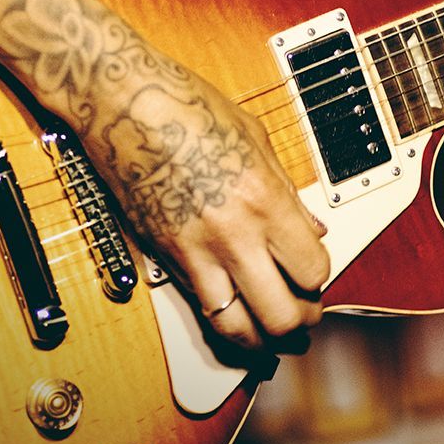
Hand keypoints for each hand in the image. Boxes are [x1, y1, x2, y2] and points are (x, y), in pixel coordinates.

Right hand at [78, 61, 330, 351]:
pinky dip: (220, 319)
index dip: (319, 280)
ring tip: (270, 334)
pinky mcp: (163, 257)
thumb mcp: (256, 140)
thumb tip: (312, 228)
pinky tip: (232, 317)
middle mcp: (232, 234)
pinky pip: (199, 307)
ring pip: (236, 329)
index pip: (312, 271)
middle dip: (298, 325)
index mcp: (264, 199)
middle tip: (303, 319)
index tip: (315, 275)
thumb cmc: (187, 108)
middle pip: (280, 315)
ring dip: (259, 339)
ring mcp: (194, 251)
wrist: (124, 104)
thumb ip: (288, 193)